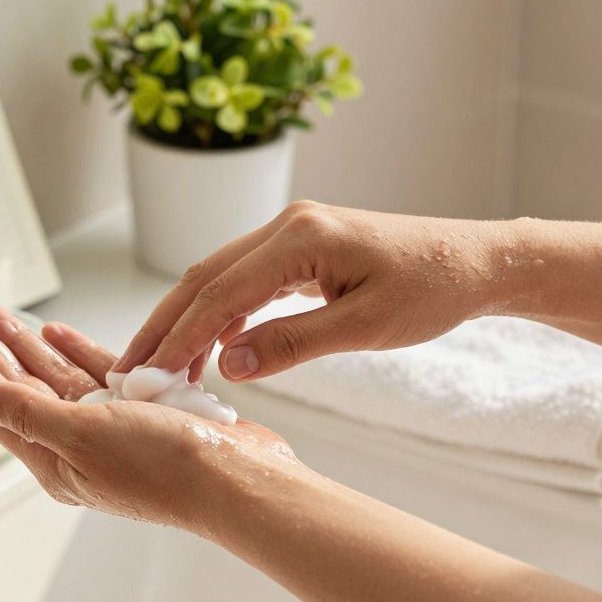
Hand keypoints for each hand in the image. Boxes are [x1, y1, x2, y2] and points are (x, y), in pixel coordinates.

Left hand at [0, 298, 306, 536]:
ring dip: (21, 340)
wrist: (235, 477)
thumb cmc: (165, 467)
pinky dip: (76, 350)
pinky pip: (97, 375)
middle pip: (16, 383)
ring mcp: (108, 428)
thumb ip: (28, 413)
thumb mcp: (84, 436)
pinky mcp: (141, 412)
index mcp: (54, 458)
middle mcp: (75, 443)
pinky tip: (54, 332)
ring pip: (52, 374)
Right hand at [114, 200, 504, 381]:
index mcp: (300, 237)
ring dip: (186, 321)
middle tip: (128, 371)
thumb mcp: (365, 327)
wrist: (473, 261)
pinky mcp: (298, 248)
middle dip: (164, 326)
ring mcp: (290, 233)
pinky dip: (218, 315)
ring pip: (218, 278)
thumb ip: (292, 344)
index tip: (148, 376)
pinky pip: (243, 281)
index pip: (220, 293)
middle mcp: (286, 225)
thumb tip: (229, 365)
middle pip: (204, 278)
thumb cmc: (431, 290)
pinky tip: (207, 349)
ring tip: (158, 367)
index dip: (179, 337)